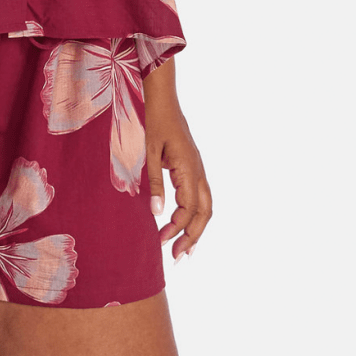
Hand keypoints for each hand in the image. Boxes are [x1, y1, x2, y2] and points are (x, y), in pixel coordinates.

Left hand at [143, 62, 211, 258]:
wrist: (162, 98)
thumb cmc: (153, 122)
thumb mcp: (148, 153)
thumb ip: (153, 184)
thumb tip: (156, 215)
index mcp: (188, 168)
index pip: (188, 208)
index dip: (176, 228)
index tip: (161, 242)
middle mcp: (198, 170)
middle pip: (205, 212)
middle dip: (193, 237)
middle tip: (179, 257)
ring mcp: (198, 168)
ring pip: (206, 205)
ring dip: (197, 228)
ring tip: (186, 248)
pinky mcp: (193, 167)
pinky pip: (201, 196)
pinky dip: (196, 214)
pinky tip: (184, 224)